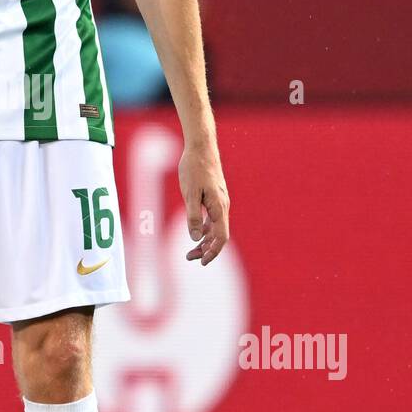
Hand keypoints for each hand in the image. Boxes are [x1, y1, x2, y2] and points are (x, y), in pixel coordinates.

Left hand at [179, 142, 229, 265]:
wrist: (201, 148)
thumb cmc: (194, 169)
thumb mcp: (189, 194)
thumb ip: (192, 217)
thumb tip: (194, 238)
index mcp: (218, 208)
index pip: (221, 238)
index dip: (213, 252)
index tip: (202, 263)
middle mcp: (222, 206)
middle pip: (218, 235)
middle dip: (206, 249)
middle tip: (189, 258)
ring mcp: (219, 202)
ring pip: (215, 228)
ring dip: (204, 240)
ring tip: (190, 250)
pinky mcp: (215, 197)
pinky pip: (213, 219)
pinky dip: (204, 228)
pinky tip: (195, 232)